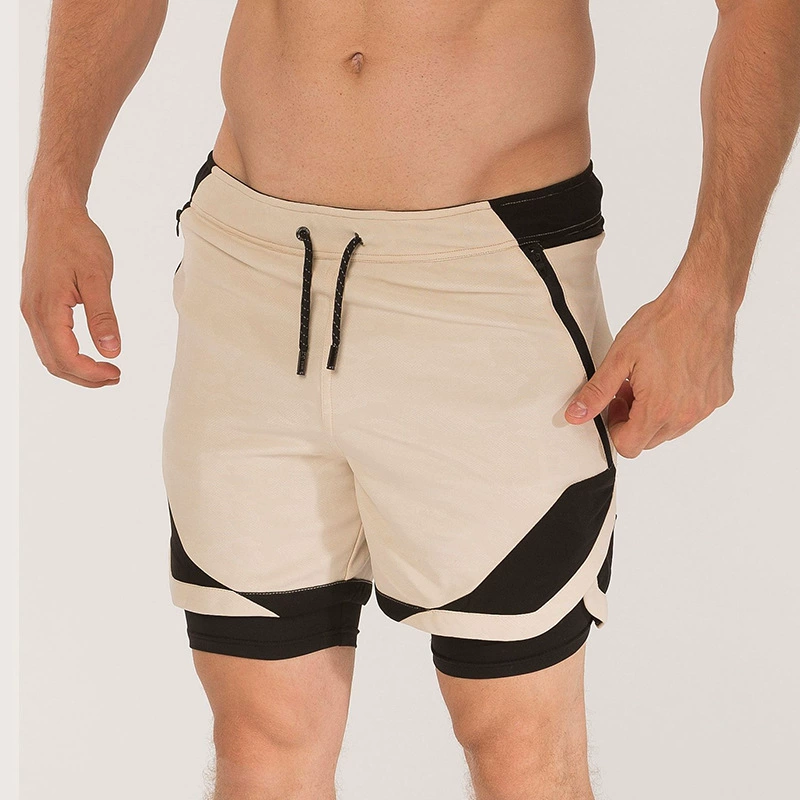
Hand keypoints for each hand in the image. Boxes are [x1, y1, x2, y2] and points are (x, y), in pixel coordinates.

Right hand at [21, 206, 121, 387]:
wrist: (55, 214)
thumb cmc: (76, 239)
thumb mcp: (97, 278)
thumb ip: (103, 317)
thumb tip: (111, 350)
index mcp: (47, 309)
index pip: (66, 357)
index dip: (92, 373)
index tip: (116, 372)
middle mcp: (33, 312)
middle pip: (55, 363)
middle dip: (85, 377)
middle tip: (115, 376)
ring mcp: (31, 308)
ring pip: (49, 354)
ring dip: (76, 368)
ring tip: (105, 369)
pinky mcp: (36, 303)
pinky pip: (47, 340)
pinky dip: (67, 353)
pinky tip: (88, 352)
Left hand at [564, 278, 735, 457]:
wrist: (702, 302)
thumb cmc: (661, 325)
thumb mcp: (619, 358)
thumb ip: (596, 392)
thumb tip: (575, 416)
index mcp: (658, 409)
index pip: (628, 446)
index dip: (615, 428)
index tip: (615, 402)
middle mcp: (686, 415)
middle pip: (649, 440)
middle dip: (633, 420)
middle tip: (629, 388)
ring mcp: (706, 407)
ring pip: (671, 429)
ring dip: (656, 413)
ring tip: (650, 380)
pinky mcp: (720, 396)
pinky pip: (693, 413)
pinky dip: (679, 403)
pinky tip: (673, 375)